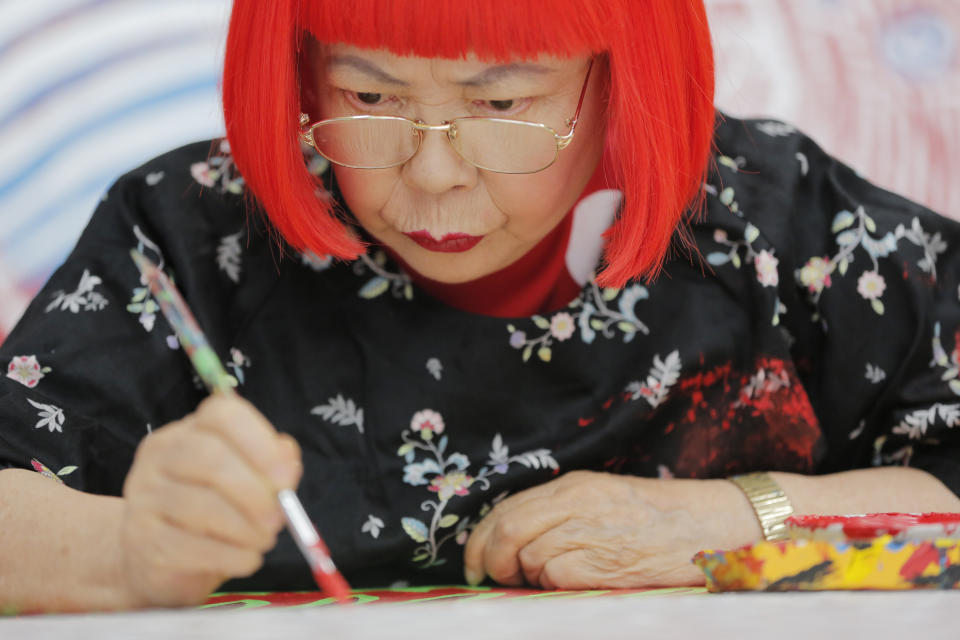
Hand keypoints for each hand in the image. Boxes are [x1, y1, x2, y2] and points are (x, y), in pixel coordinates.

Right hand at [120, 395, 301, 606]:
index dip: (259, 442)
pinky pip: (188, 547)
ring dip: (244, 528)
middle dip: (253, 491)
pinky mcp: (142, 539)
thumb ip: (272, 467)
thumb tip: (288, 462)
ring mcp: (144, 495)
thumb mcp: (247, 481)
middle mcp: (160, 454)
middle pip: (208, 458)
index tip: (286, 476)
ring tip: (265, 540)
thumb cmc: (211, 511)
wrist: (154, 556)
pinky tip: (248, 559)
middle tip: (278, 516)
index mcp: (190, 430)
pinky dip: (229, 556)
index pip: (222, 415)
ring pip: (198, 506)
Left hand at [463, 470, 758, 589]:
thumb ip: (561, 513)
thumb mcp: (605, 500)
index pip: (507, 508)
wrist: (713, 527)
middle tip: (495, 578)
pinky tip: (576, 585)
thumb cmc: (659, 520)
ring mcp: (591, 531)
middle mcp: (578, 503)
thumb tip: (512, 542)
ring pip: (528, 557)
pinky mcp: (604, 563)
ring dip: (530, 577)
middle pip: (507, 530)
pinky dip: (553, 587)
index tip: (474, 562)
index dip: (480, 538)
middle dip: (491, 559)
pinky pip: (554, 577)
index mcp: (575, 485)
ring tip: (553, 580)